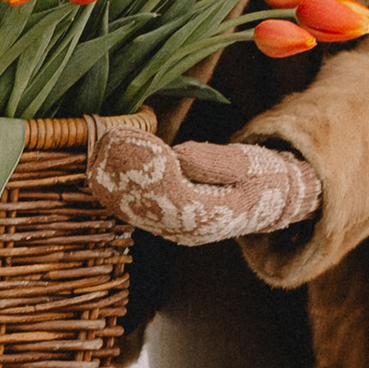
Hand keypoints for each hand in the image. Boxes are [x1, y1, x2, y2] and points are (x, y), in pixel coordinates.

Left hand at [84, 128, 321, 246]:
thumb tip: (180, 156)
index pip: (172, 196)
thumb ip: (214, 162)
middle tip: (109, 137)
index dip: (148, 168)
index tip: (132, 140)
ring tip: (102, 145)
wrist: (267, 202)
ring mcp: (173, 229)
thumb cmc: (261, 177)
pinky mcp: (164, 221)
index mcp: (214, 216)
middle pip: (147, 203)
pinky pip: (135, 208)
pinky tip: (101, 165)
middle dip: (124, 170)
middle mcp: (188, 230)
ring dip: (114, 178)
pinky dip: (116, 187)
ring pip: (136, 208)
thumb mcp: (249, 164)